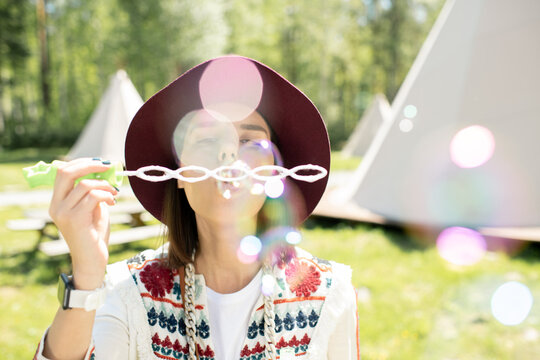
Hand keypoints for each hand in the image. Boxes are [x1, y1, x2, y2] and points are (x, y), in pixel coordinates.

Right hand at [48, 158, 118, 289]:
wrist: (92, 261)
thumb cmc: (94, 235)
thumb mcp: (93, 208)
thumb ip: (93, 191)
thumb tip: (104, 170)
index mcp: (57, 201)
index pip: (62, 172)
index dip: (82, 163)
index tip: (101, 163)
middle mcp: (56, 206)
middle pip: (66, 172)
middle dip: (90, 165)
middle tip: (108, 166)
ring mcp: (63, 213)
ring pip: (85, 184)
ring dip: (105, 185)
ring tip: (114, 193)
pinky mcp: (75, 220)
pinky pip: (93, 196)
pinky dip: (107, 195)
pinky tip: (112, 203)